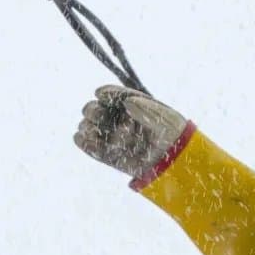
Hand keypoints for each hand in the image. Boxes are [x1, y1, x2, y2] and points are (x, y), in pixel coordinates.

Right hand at [73, 85, 191, 180]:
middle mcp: (120, 119)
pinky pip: (94, 149)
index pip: (116, 96)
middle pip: (98, 110)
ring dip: (90, 128)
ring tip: (94, 131)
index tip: (100, 94)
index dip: (106, 93)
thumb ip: (145, 110)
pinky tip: (80, 137)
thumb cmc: (171, 135)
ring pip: (92, 128)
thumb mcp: (162, 119)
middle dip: (94, 111)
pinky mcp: (110, 155)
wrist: (175, 161)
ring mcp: (114, 137)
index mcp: (133, 105)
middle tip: (95, 114)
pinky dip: (85, 144)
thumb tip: (127, 102)